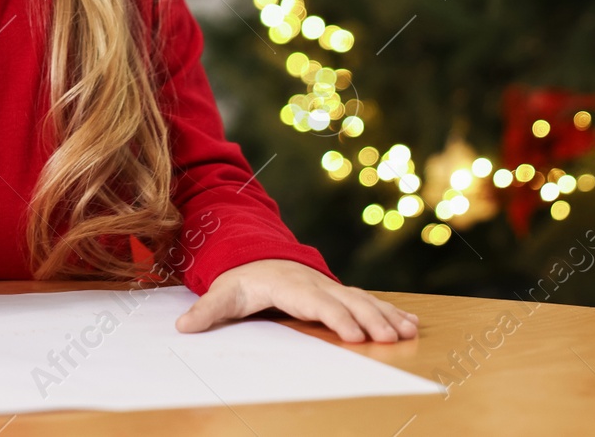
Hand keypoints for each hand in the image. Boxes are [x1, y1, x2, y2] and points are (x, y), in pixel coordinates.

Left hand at [174, 259, 418, 342]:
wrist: (256, 256)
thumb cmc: (241, 279)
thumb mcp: (222, 294)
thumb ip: (206, 311)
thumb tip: (183, 327)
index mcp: (290, 286)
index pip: (317, 302)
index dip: (335, 316)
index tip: (353, 334)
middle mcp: (316, 285)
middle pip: (348, 302)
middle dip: (371, 319)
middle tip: (392, 338)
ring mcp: (331, 288)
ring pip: (364, 301)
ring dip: (388, 316)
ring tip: (410, 332)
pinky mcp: (340, 294)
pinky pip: (368, 302)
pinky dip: (391, 312)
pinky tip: (411, 324)